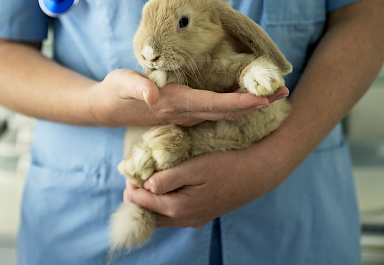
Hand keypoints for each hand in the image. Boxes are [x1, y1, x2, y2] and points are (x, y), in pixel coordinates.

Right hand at [89, 69, 287, 127]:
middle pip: (227, 110)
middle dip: (256, 103)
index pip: (214, 105)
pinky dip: (236, 104)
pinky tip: (248, 97)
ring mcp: (187, 113)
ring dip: (250, 104)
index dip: (240, 103)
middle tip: (285, 92)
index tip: (264, 99)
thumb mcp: (122, 84)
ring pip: (224, 111)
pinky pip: (216, 110)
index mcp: (176, 104)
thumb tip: (153, 93)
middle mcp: (186, 112)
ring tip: (274, 94)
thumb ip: (137, 86)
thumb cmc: (117, 92)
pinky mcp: (186, 111)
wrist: (109, 108)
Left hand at [123, 145, 279, 227]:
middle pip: (149, 214)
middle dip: (138, 196)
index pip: (142, 201)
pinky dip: (164, 204)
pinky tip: (167, 188)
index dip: (131, 185)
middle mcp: (184, 219)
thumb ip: (167, 178)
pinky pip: (175, 214)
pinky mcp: (202, 215)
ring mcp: (194, 219)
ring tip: (148, 181)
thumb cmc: (225, 165)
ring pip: (162, 216)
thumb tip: (146, 185)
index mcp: (178, 207)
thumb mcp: (194, 166)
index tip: (129, 170)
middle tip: (135, 176)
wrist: (257, 173)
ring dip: (151, 201)